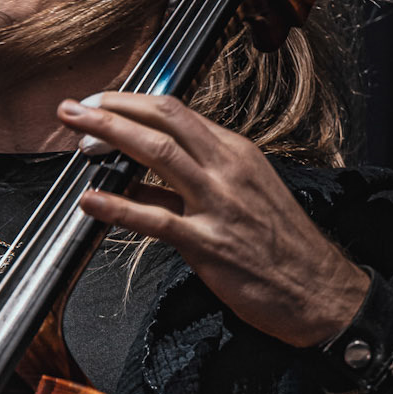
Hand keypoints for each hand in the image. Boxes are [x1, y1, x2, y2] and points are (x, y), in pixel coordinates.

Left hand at [58, 91, 368, 346]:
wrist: (318, 290)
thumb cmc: (280, 247)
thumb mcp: (243, 196)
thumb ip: (192, 182)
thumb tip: (137, 176)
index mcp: (235, 153)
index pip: (176, 111)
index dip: (131, 103)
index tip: (100, 104)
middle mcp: (227, 169)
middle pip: (162, 120)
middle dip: (111, 109)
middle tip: (74, 110)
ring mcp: (218, 204)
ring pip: (157, 154)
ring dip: (109, 138)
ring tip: (75, 136)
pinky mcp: (210, 243)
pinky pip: (156, 219)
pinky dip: (118, 207)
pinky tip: (91, 201)